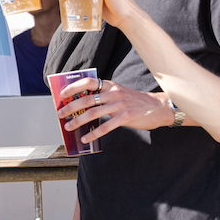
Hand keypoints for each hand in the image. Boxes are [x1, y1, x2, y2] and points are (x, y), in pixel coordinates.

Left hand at [56, 77, 174, 142]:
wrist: (158, 107)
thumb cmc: (135, 102)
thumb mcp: (119, 93)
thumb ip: (104, 96)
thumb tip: (83, 105)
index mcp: (110, 85)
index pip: (88, 82)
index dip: (73, 87)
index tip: (62, 94)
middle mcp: (113, 93)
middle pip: (87, 99)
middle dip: (71, 107)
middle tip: (60, 114)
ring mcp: (120, 105)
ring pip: (93, 113)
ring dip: (78, 121)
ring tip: (69, 127)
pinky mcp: (126, 117)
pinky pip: (106, 126)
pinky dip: (93, 133)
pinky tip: (86, 138)